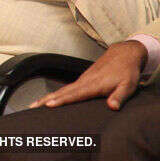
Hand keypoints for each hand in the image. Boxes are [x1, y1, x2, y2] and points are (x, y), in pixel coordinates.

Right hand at [30, 40, 146, 109]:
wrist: (123, 54)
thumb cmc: (127, 71)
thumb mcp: (128, 85)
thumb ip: (119, 96)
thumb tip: (112, 107)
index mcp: (93, 85)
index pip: (74, 94)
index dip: (61, 100)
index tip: (48, 105)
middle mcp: (84, 82)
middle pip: (61, 92)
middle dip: (45, 99)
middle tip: (31, 107)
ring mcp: (82, 80)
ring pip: (61, 90)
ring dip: (47, 97)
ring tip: (35, 105)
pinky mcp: (83, 80)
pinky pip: (66, 89)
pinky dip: (56, 94)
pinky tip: (52, 99)